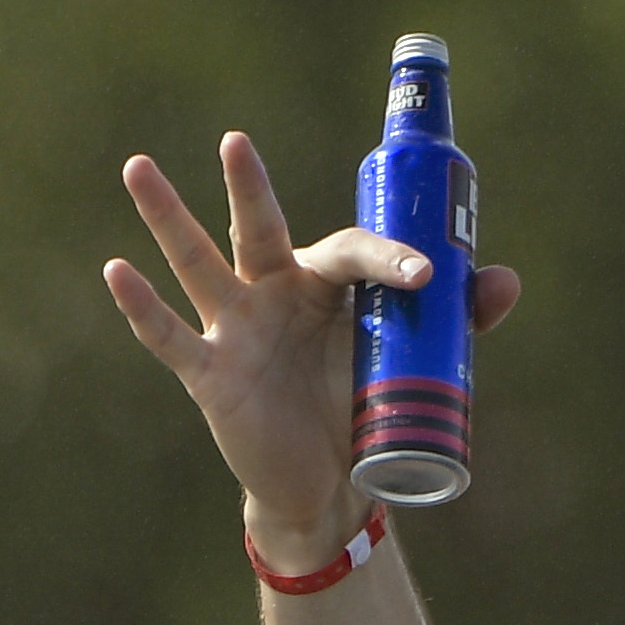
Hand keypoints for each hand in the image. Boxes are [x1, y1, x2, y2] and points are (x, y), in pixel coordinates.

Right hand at [104, 133, 521, 564]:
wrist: (328, 482)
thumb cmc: (363, 404)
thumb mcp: (412, 361)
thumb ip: (458, 320)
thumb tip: (507, 280)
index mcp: (325, 281)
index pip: (350, 250)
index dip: (386, 258)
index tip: (424, 277)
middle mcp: (274, 291)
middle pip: (256, 228)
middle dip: (245, 186)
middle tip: (234, 141)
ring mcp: (237, 328)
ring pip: (197, 262)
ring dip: (167, 217)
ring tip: (137, 167)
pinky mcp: (211, 373)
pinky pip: (170, 336)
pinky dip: (142, 306)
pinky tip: (116, 270)